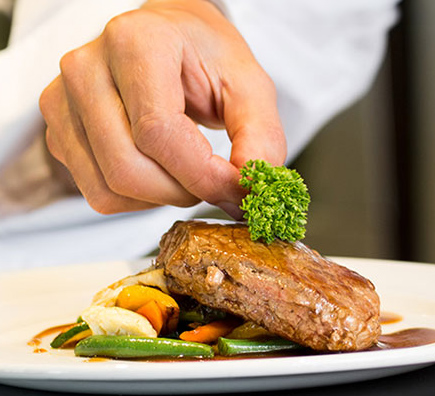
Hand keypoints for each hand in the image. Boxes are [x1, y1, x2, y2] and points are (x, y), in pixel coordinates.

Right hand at [39, 0, 285, 216]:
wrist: (165, 42)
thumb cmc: (202, 58)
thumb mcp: (247, 85)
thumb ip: (260, 136)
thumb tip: (251, 188)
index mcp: (136, 43)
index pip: (159, 133)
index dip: (203, 175)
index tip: (236, 187)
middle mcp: (87, 69)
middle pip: (128, 169)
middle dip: (183, 192)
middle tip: (212, 182)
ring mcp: (63, 102)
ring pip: (110, 189)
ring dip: (161, 198)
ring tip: (186, 172)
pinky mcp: (58, 132)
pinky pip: (99, 194)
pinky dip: (137, 199)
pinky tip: (158, 172)